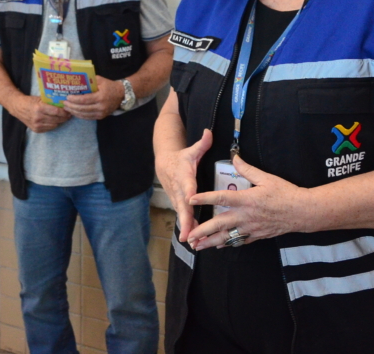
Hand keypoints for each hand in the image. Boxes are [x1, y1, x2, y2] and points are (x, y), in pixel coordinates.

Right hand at [11, 95, 69, 132]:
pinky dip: (53, 124)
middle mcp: (38, 118)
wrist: (18, 108)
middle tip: (69, 114)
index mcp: (39, 108)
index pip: (56, 112)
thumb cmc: (30, 101)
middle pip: (57, 120)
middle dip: (64, 117)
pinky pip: (49, 128)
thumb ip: (51, 102)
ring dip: (59, 121)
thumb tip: (64, 104)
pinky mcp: (36, 130)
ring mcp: (37, 125)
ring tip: (62, 117)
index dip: (64, 112)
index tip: (69, 110)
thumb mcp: (40, 99)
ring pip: (54, 125)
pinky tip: (53, 120)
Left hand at [63, 76, 124, 119]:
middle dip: (72, 107)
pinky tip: (74, 112)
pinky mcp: (101, 116)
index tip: (67, 97)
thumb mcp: (100, 80)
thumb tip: (76, 81)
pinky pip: (88, 117)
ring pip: (84, 115)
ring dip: (74, 112)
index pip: (84, 100)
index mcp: (100, 96)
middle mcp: (101, 106)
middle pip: (83, 108)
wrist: (121, 95)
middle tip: (64, 104)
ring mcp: (101, 113)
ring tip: (66, 108)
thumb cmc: (109, 86)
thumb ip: (89, 80)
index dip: (75, 99)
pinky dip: (80, 115)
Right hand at [155, 128, 212, 243]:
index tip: (190, 199)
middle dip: (185, 219)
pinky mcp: (178, 204)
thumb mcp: (191, 150)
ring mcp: (177, 198)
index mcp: (184, 175)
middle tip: (188, 233)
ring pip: (182, 214)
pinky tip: (193, 239)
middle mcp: (179, 189)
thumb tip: (209, 132)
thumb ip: (202, 143)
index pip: (187, 184)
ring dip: (186, 227)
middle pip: (182, 205)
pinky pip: (183, 216)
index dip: (189, 191)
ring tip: (192, 242)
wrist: (164, 164)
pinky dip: (187, 227)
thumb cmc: (182, 158)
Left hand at [185, 154, 309, 249]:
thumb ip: (247, 169)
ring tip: (197, 246)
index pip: (221, 198)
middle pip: (220, 224)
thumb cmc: (286, 194)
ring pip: (228, 237)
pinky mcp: (257, 235)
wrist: (303, 212)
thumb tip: (235, 158)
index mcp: (247, 200)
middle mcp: (246, 216)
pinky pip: (239, 241)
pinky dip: (228, 244)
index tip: (190, 200)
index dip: (204, 198)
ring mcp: (251, 228)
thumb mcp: (267, 178)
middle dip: (203, 231)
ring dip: (211, 242)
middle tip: (188, 236)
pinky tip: (218, 245)